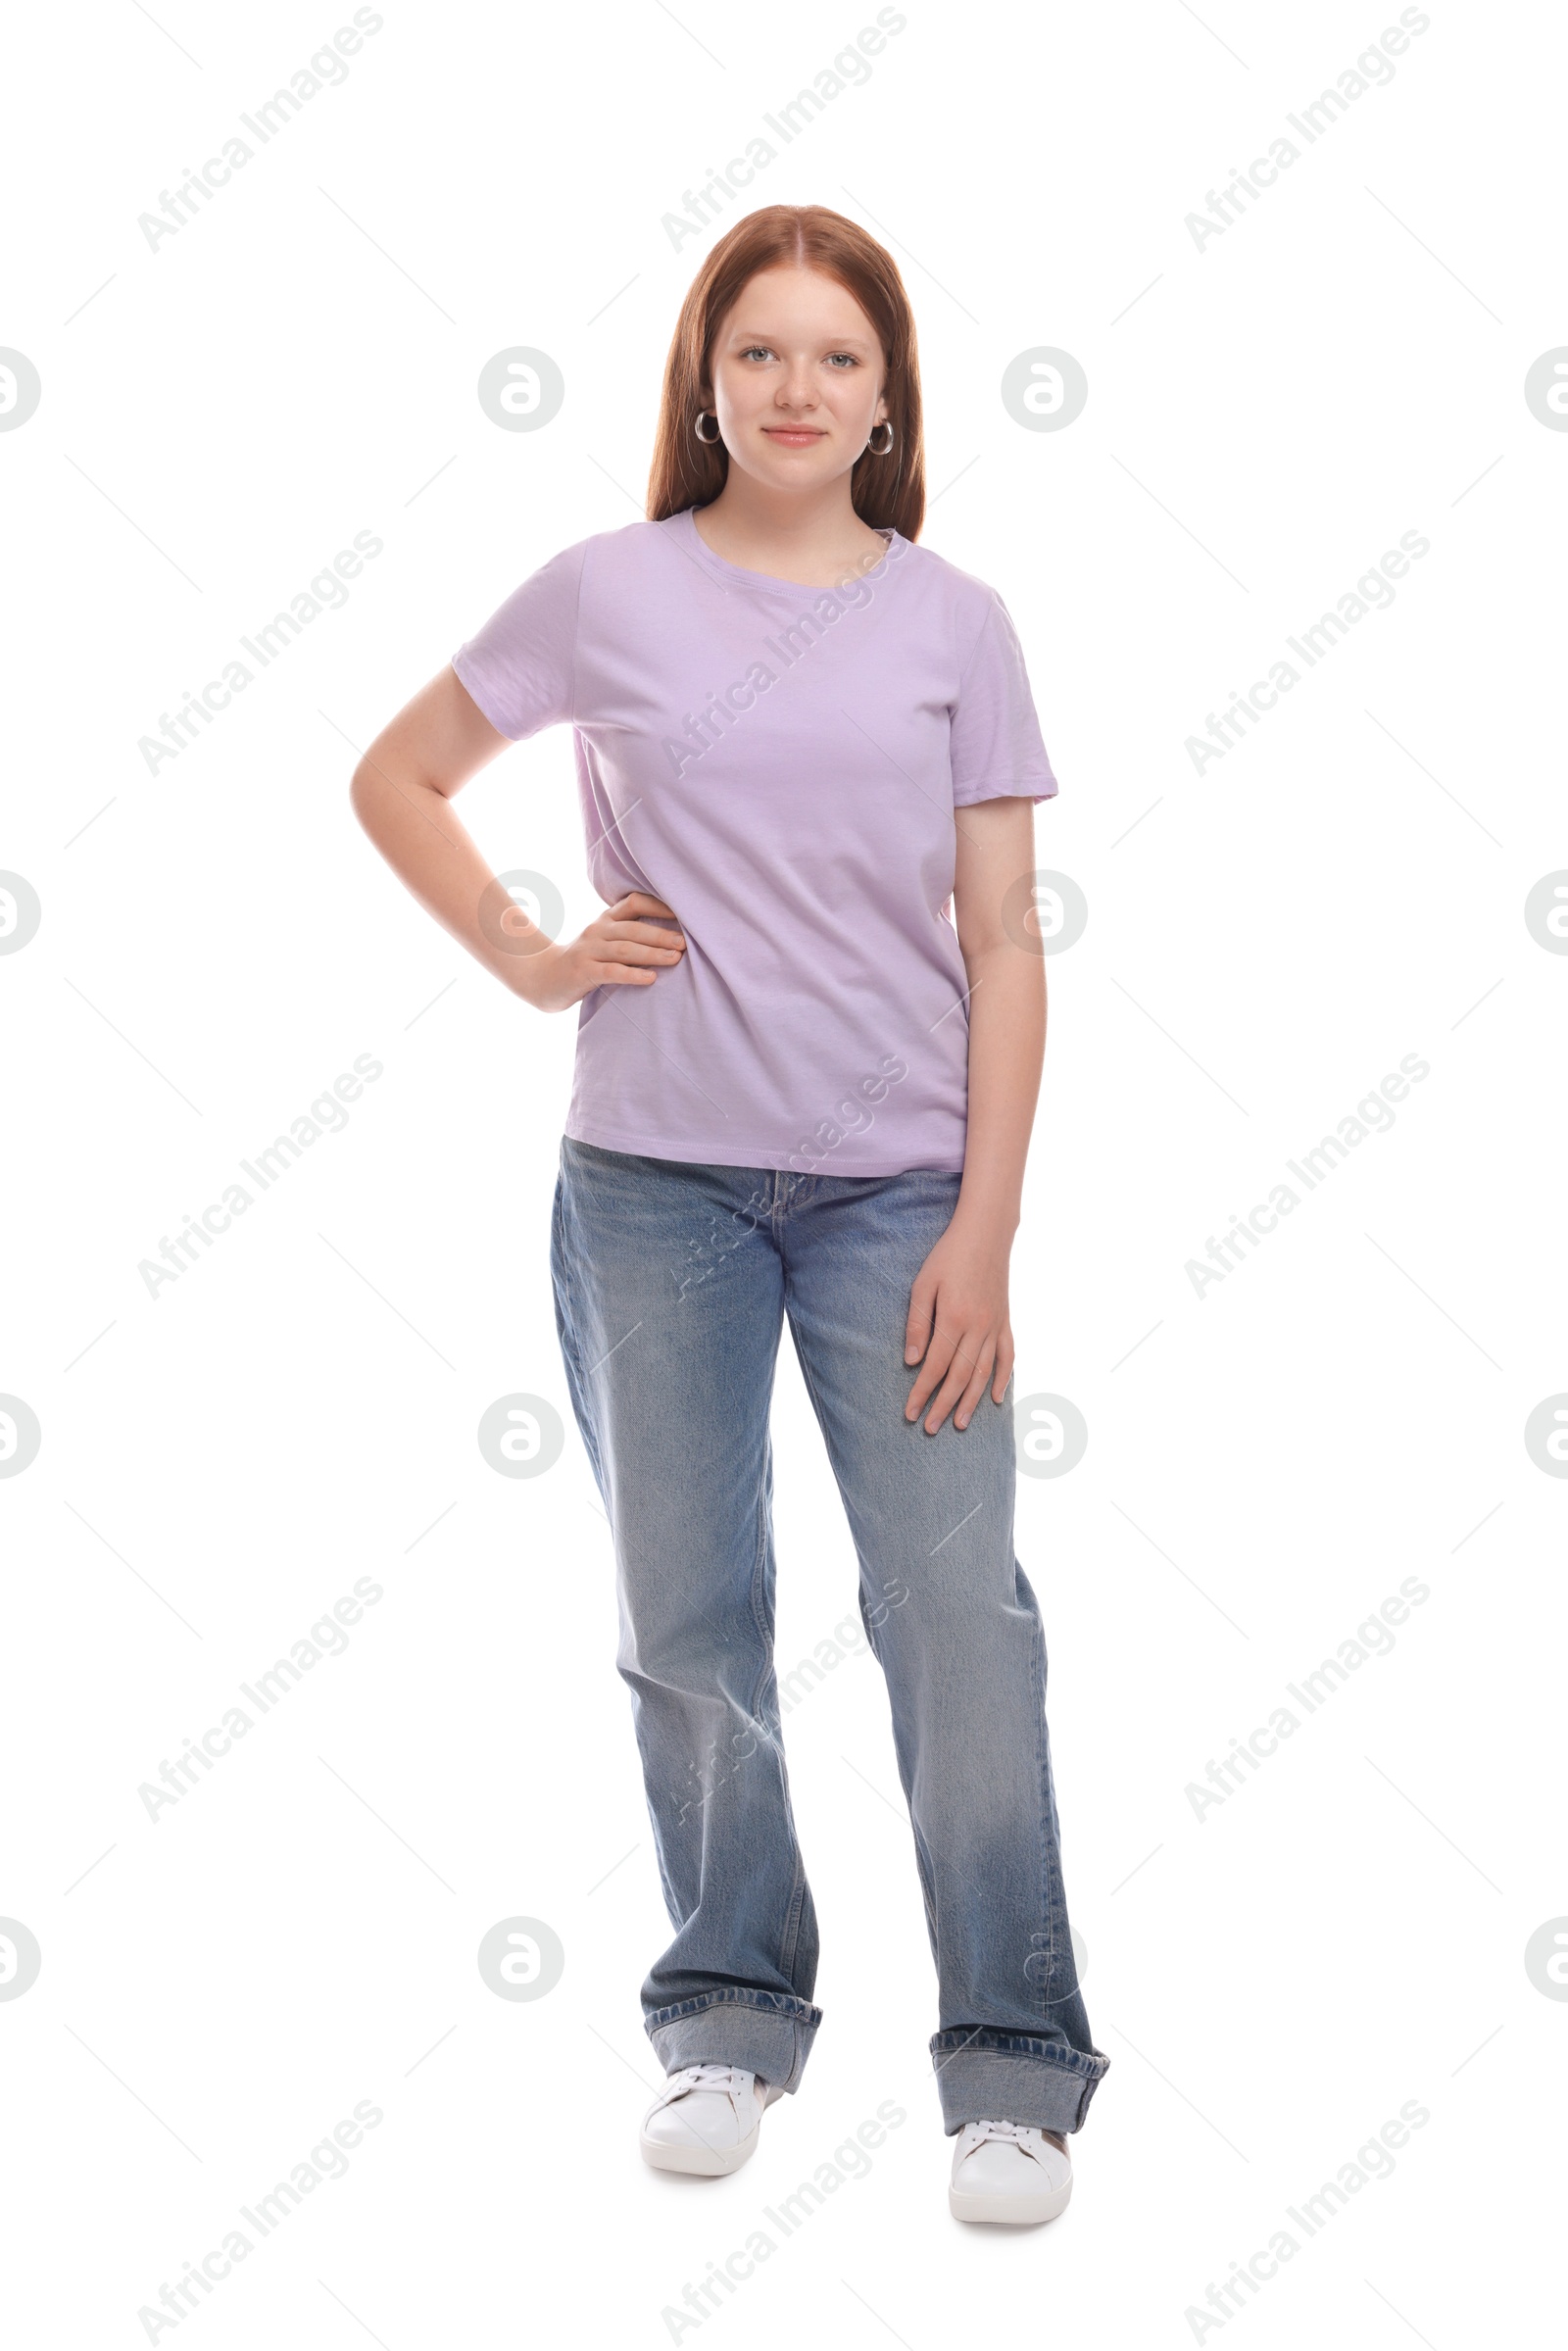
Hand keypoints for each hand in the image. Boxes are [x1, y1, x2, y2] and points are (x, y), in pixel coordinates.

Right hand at [505, 892, 685, 1011]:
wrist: (542, 979)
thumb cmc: (584, 962)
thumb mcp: (604, 942)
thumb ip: (628, 936)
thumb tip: (673, 936)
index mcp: (606, 920)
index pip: (634, 902)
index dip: (659, 905)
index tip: (684, 913)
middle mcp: (597, 931)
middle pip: (634, 928)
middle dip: (662, 934)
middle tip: (686, 942)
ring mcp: (589, 951)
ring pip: (625, 949)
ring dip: (653, 953)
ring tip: (675, 958)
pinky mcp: (583, 972)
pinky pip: (612, 971)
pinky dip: (633, 974)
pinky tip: (651, 978)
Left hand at [903, 1215, 1014, 1433]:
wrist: (986, 1234)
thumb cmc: (948, 1257)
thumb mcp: (923, 1285)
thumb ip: (918, 1324)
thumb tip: (911, 1361)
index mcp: (954, 1319)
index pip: (935, 1367)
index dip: (921, 1393)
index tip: (909, 1413)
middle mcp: (978, 1328)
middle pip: (959, 1377)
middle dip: (943, 1405)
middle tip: (930, 1428)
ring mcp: (995, 1326)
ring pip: (984, 1373)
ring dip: (971, 1401)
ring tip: (960, 1424)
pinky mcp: (1005, 1321)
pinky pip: (1007, 1356)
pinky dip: (1003, 1379)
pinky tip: (994, 1398)